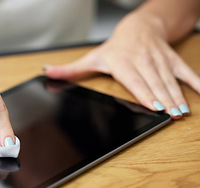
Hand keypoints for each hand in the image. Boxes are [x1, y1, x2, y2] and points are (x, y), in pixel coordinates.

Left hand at [44, 14, 199, 119]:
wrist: (138, 27)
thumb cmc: (115, 47)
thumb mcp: (92, 57)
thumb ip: (72, 69)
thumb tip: (49, 72)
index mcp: (122, 63)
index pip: (134, 81)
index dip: (145, 93)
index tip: (153, 105)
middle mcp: (142, 60)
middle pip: (154, 83)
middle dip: (164, 99)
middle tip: (172, 115)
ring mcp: (158, 59)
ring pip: (169, 79)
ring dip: (178, 95)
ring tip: (183, 111)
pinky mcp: (170, 58)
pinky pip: (185, 70)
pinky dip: (195, 82)